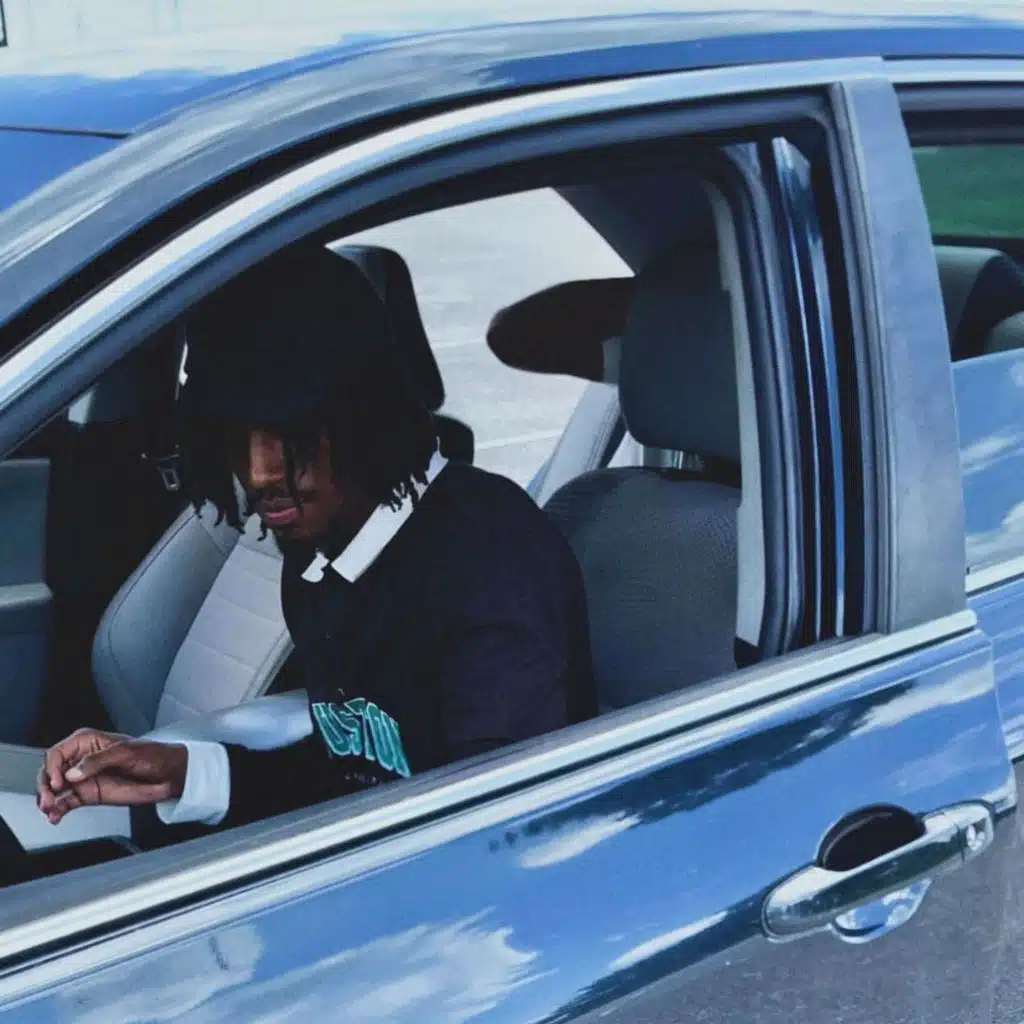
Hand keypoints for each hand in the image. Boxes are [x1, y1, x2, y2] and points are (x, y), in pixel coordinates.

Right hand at [37, 728, 187, 823]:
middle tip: (48, 800)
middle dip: (45, 786)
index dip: (52, 768)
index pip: (57, 753)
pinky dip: (58, 810)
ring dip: (48, 800)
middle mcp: (81, 760)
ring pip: (54, 789)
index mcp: (87, 742)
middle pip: (50, 772)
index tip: (58, 781)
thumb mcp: (126, 753)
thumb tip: (74, 772)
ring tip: (50, 810)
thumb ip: (98, 761)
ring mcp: (83, 778)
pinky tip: (56, 816)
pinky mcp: (88, 794)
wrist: (167, 774)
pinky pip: (66, 802)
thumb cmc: (151, 755)